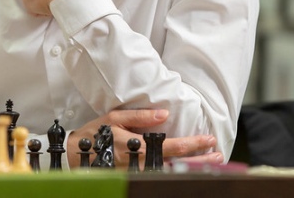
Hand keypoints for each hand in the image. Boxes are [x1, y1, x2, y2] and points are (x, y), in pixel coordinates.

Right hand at [66, 109, 221, 169]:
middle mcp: (140, 164)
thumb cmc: (96, 133)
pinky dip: (176, 173)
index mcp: (137, 146)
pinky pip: (159, 177)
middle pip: (175, 164)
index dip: (192, 143)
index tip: (209, 139)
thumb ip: (140, 115)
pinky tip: (189, 169)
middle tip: (219, 155)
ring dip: (192, 168)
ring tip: (211, 163)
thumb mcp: (115, 117)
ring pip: (170, 173)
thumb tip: (163, 114)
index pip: (171, 146)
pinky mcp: (134, 178)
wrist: (74, 155)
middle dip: (199, 160)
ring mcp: (137, 174)